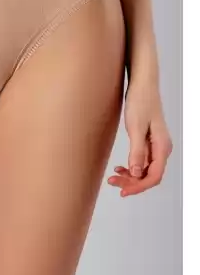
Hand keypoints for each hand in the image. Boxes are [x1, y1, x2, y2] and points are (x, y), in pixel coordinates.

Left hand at [108, 79, 172, 196]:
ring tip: (113, 177)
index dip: (138, 187)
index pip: (153, 176)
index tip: (122, 191)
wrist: (142, 83)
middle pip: (149, 175)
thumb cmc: (140, 101)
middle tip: (112, 182)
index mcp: (162, 146)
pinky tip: (120, 168)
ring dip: (131, 176)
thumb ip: (137, 151)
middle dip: (132, 183)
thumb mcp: (135, 127)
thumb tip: (136, 174)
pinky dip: (132, 167)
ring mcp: (156, 145)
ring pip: (145, 169)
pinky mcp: (149, 140)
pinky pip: (143, 160)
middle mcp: (162, 148)